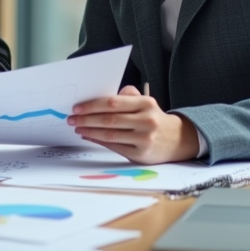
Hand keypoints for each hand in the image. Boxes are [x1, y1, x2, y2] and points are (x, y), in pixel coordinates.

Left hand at [68, 85, 199, 163]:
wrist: (178, 140)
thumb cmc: (154, 118)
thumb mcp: (145, 102)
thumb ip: (127, 96)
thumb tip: (100, 98)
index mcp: (146, 103)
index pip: (113, 103)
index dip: (92, 105)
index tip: (77, 107)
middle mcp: (147, 120)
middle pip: (109, 119)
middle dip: (86, 119)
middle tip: (71, 119)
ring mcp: (144, 138)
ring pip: (110, 134)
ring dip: (90, 131)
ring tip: (77, 128)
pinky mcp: (141, 154)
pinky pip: (114, 146)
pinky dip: (98, 141)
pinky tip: (89, 136)